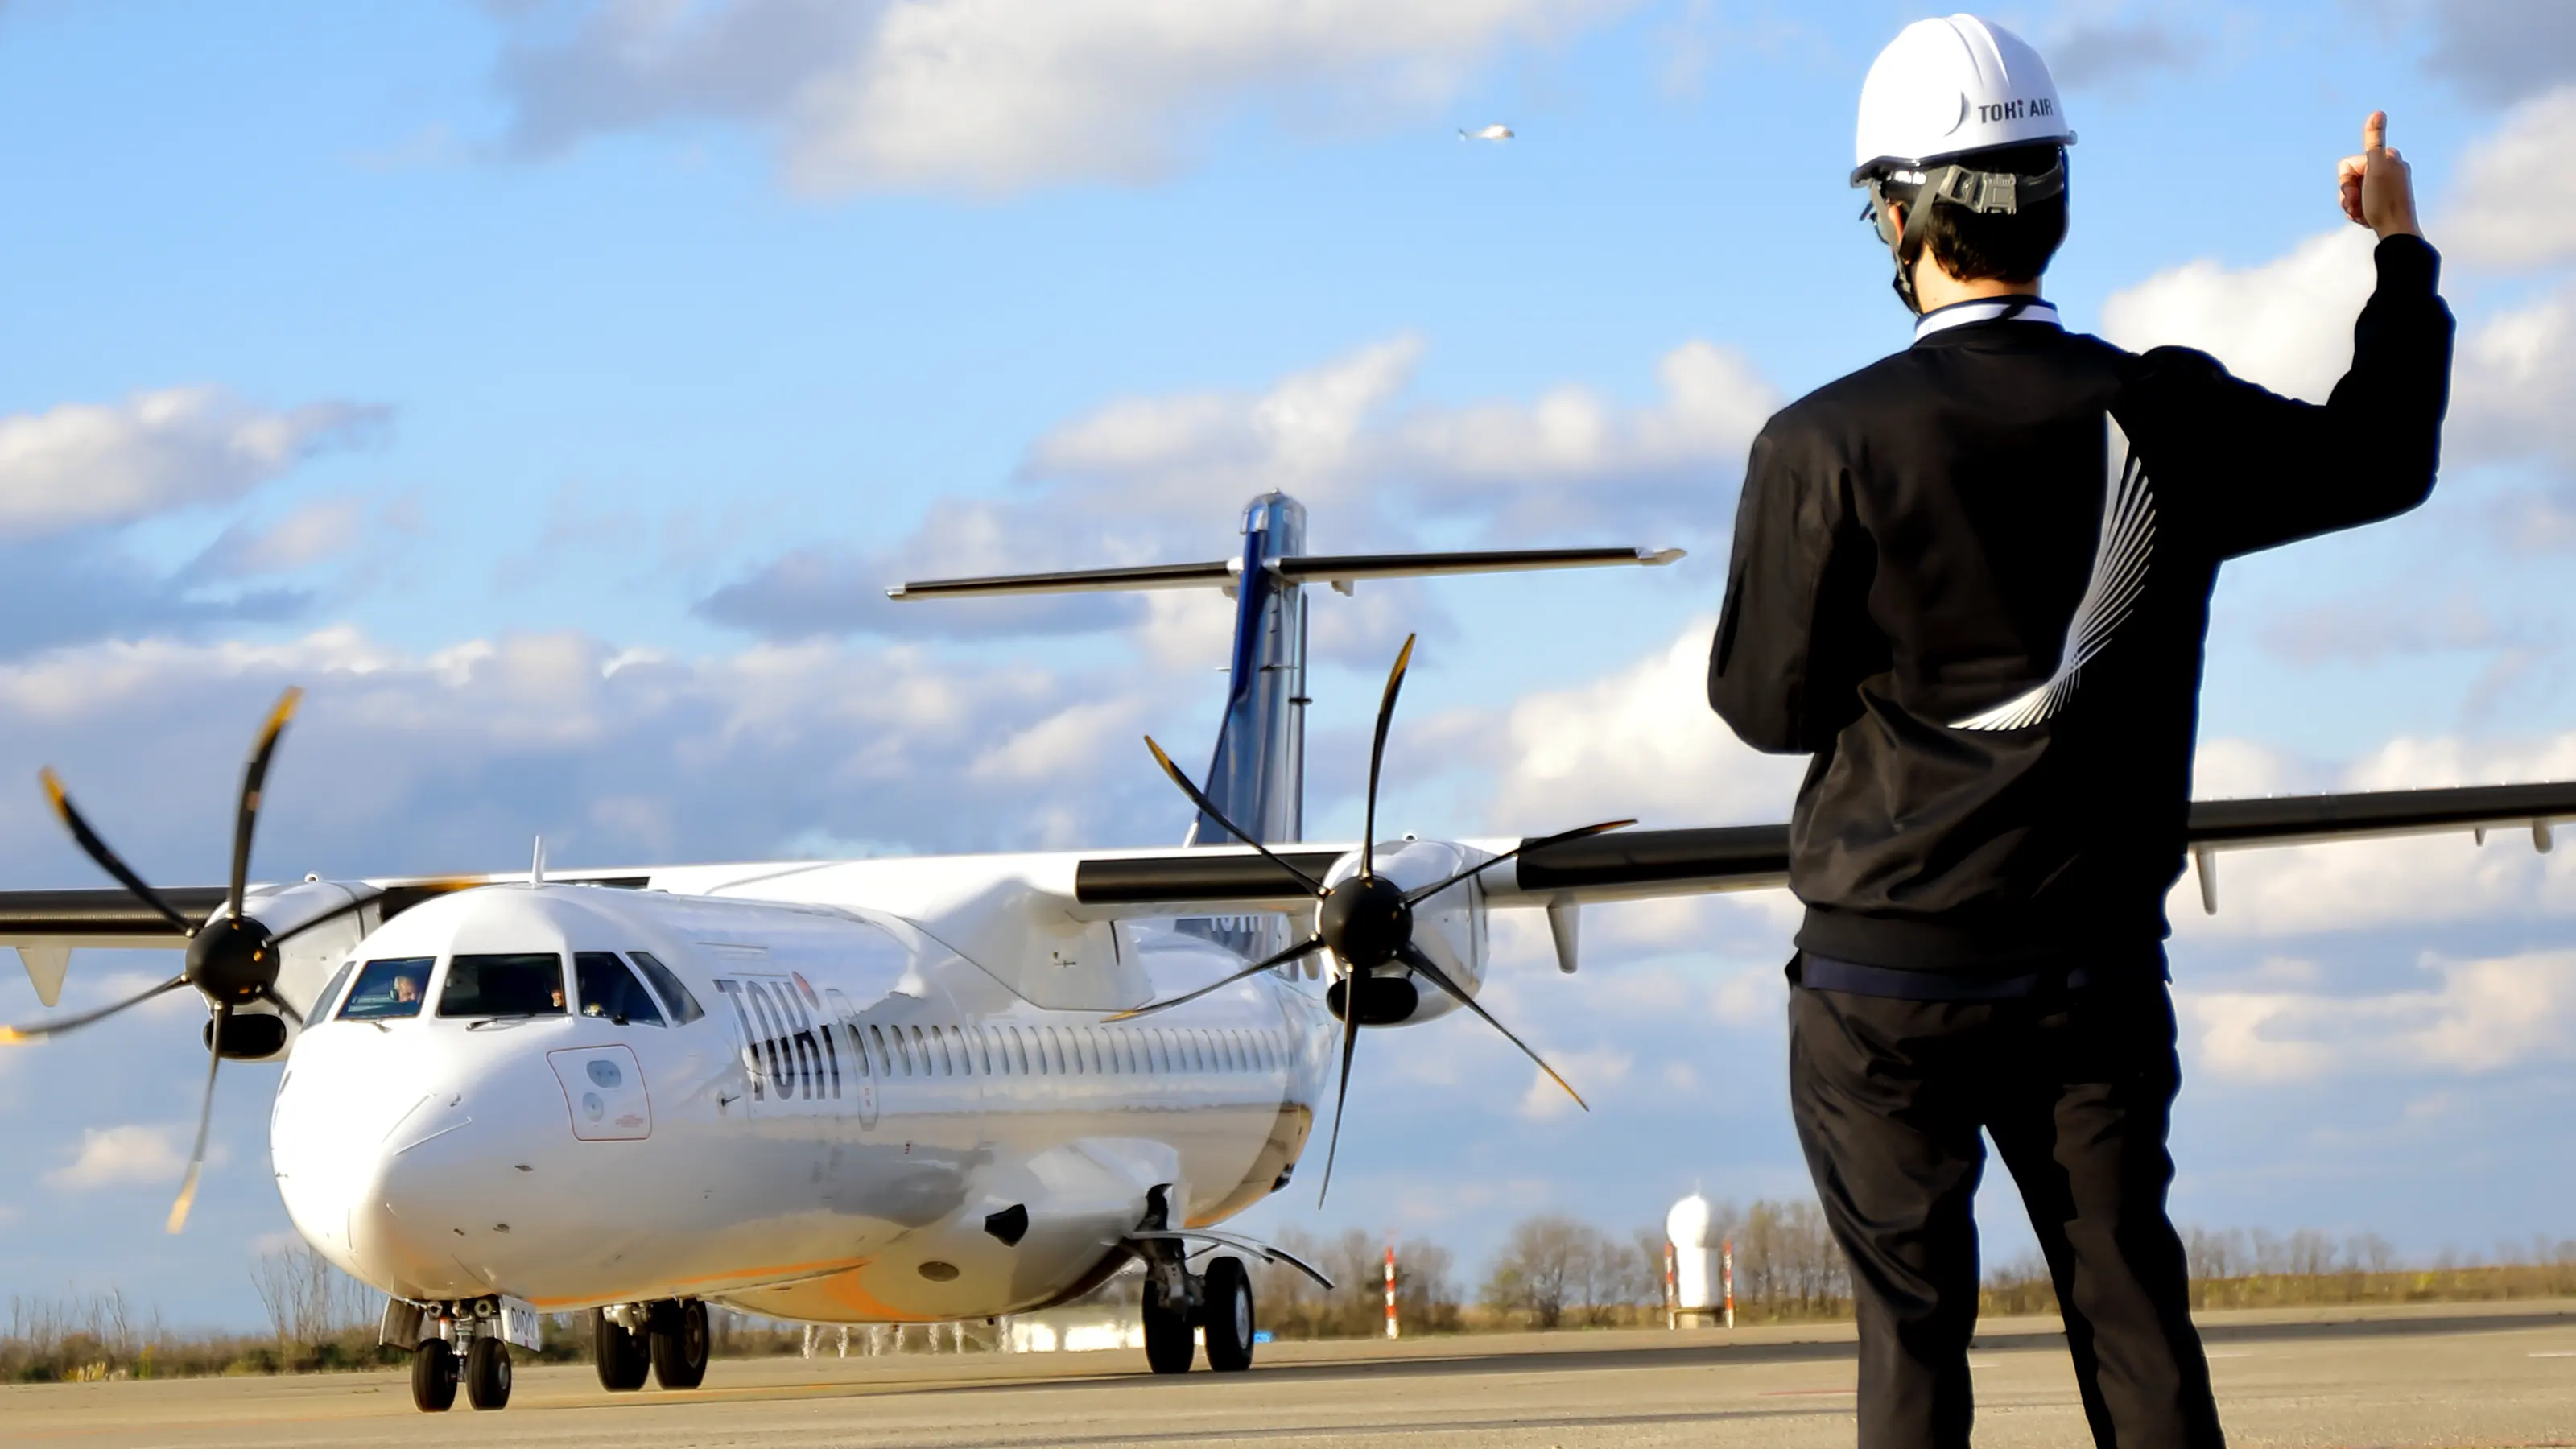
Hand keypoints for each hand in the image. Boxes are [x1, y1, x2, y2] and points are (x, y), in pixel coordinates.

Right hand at [2338, 110, 2420, 239]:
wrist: (2397, 232)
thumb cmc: (2384, 203)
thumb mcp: (2376, 169)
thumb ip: (2375, 141)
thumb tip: (2378, 112)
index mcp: (2389, 157)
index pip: (2348, 164)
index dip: (2345, 180)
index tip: (2357, 191)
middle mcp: (2391, 168)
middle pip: (2351, 178)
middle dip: (2348, 194)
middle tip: (2356, 207)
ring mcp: (2389, 186)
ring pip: (2355, 191)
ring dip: (2351, 205)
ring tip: (2361, 215)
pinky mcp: (2387, 201)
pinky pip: (2363, 202)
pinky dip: (2359, 211)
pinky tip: (2365, 219)